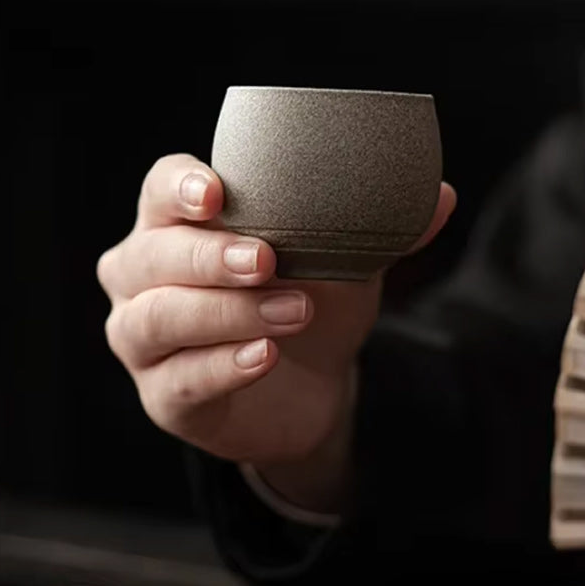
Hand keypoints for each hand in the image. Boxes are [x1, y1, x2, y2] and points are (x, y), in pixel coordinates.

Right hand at [97, 154, 455, 510]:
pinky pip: (180, 379)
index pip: (159, 191)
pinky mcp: (164, 396)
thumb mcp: (341, 263)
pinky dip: (223, 366)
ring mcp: (144, 339)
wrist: (310, 388)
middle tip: (268, 259)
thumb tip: (441, 196)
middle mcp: (143, 278)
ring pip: (156, 318)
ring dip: (226, 312)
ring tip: (292, 311)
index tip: (218, 195)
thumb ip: (379, 230)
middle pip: (151, 255)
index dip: (180, 189)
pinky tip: (265, 356)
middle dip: (209, 256)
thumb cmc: (308, 304)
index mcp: (179, 226)